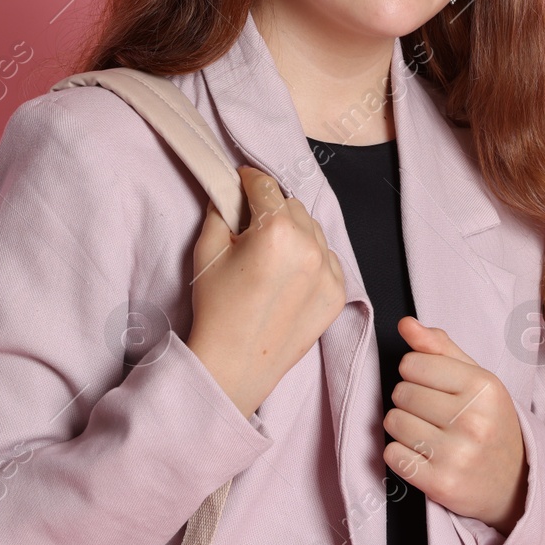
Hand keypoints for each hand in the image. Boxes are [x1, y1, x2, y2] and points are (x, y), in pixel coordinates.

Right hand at [186, 166, 347, 419]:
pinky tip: (288, 274)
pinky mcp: (337, 293)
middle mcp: (309, 246)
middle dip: (271, 208)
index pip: (265, 186)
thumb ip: (220, 211)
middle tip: (251, 226)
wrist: (234, 365)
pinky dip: (311, 257)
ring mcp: (329, 271)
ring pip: (312, 229)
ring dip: (293, 231)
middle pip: (291, 205)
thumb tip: (229, 192)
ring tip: (271, 254)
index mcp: (276, 231)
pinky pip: (328, 257)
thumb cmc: (217, 309)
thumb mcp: (207, 251)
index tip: (241, 181)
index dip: (249, 180)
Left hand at [383, 317, 528, 536]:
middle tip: (434, 414)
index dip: (416, 373)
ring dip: (403, 427)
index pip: (413, 363)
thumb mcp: (477, 380)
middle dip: (409, 400)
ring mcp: (458, 455)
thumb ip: (440, 348)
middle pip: (401, 392)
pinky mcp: (441, 484)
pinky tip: (424, 456)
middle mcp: (473, 420)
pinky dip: (400, 455)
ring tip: (429, 434)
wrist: (515, 484)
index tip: (433, 387)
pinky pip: (392, 456)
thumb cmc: (490, 423)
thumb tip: (406, 324)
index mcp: (484, 387)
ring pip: (393, 422)